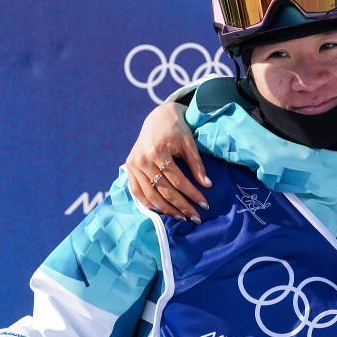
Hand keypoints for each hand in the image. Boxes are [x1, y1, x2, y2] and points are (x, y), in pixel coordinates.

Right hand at [125, 102, 210, 221]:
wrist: (158, 118)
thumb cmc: (176, 129)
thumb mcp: (189, 143)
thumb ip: (197, 164)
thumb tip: (207, 185)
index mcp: (158, 152)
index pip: (178, 181)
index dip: (192, 194)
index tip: (205, 205)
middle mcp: (143, 160)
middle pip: (164, 191)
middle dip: (181, 206)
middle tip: (196, 218)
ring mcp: (134, 165)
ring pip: (150, 195)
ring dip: (166, 209)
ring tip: (181, 217)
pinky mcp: (129, 168)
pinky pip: (137, 191)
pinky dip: (148, 203)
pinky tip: (161, 211)